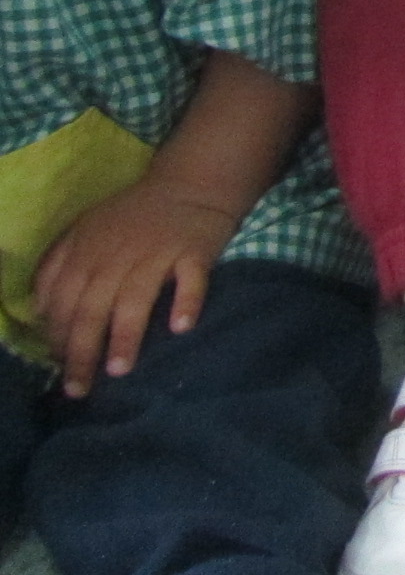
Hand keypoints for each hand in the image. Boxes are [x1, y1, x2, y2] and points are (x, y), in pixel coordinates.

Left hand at [35, 178, 237, 397]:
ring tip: (119, 370)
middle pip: (93, 308)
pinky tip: (180, 327)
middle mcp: (117, 255)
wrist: (188, 184)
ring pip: (135, 298)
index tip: (61, 369)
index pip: (63, 303)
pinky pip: (191, 280)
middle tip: (79, 389)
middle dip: (82, 352)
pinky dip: (186, 302)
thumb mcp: (83, 232)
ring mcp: (157, 253)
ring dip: (125, 335)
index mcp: (86, 252)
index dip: (58, 339)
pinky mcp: (195, 251)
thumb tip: (39, 311)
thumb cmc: (132, 218)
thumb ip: (56, 266)